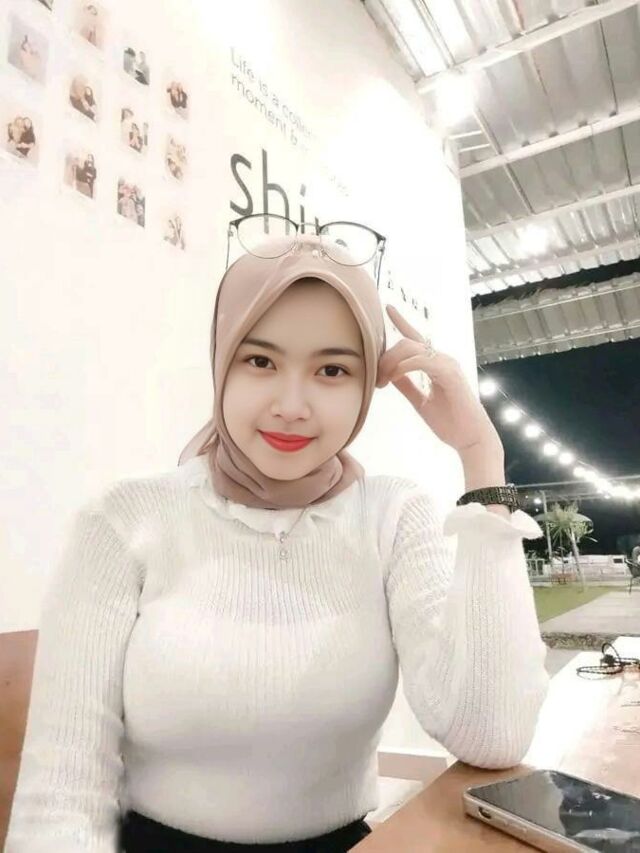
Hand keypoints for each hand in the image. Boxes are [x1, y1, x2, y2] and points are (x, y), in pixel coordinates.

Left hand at [376, 304, 503, 455]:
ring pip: (412, 348)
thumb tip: (390, 374)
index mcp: (436, 365)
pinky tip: (394, 376)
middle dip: (386, 356)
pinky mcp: (450, 374)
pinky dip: (404, 366)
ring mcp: (447, 364)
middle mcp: (442, 360)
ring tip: (383, 381)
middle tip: (377, 379)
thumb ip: (406, 385)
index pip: (416, 338)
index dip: (401, 322)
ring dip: (391, 362)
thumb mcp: (420, 401)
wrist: (470, 438)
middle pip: (407, 342)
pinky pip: (422, 360)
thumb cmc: (450, 422)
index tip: (387, 309)